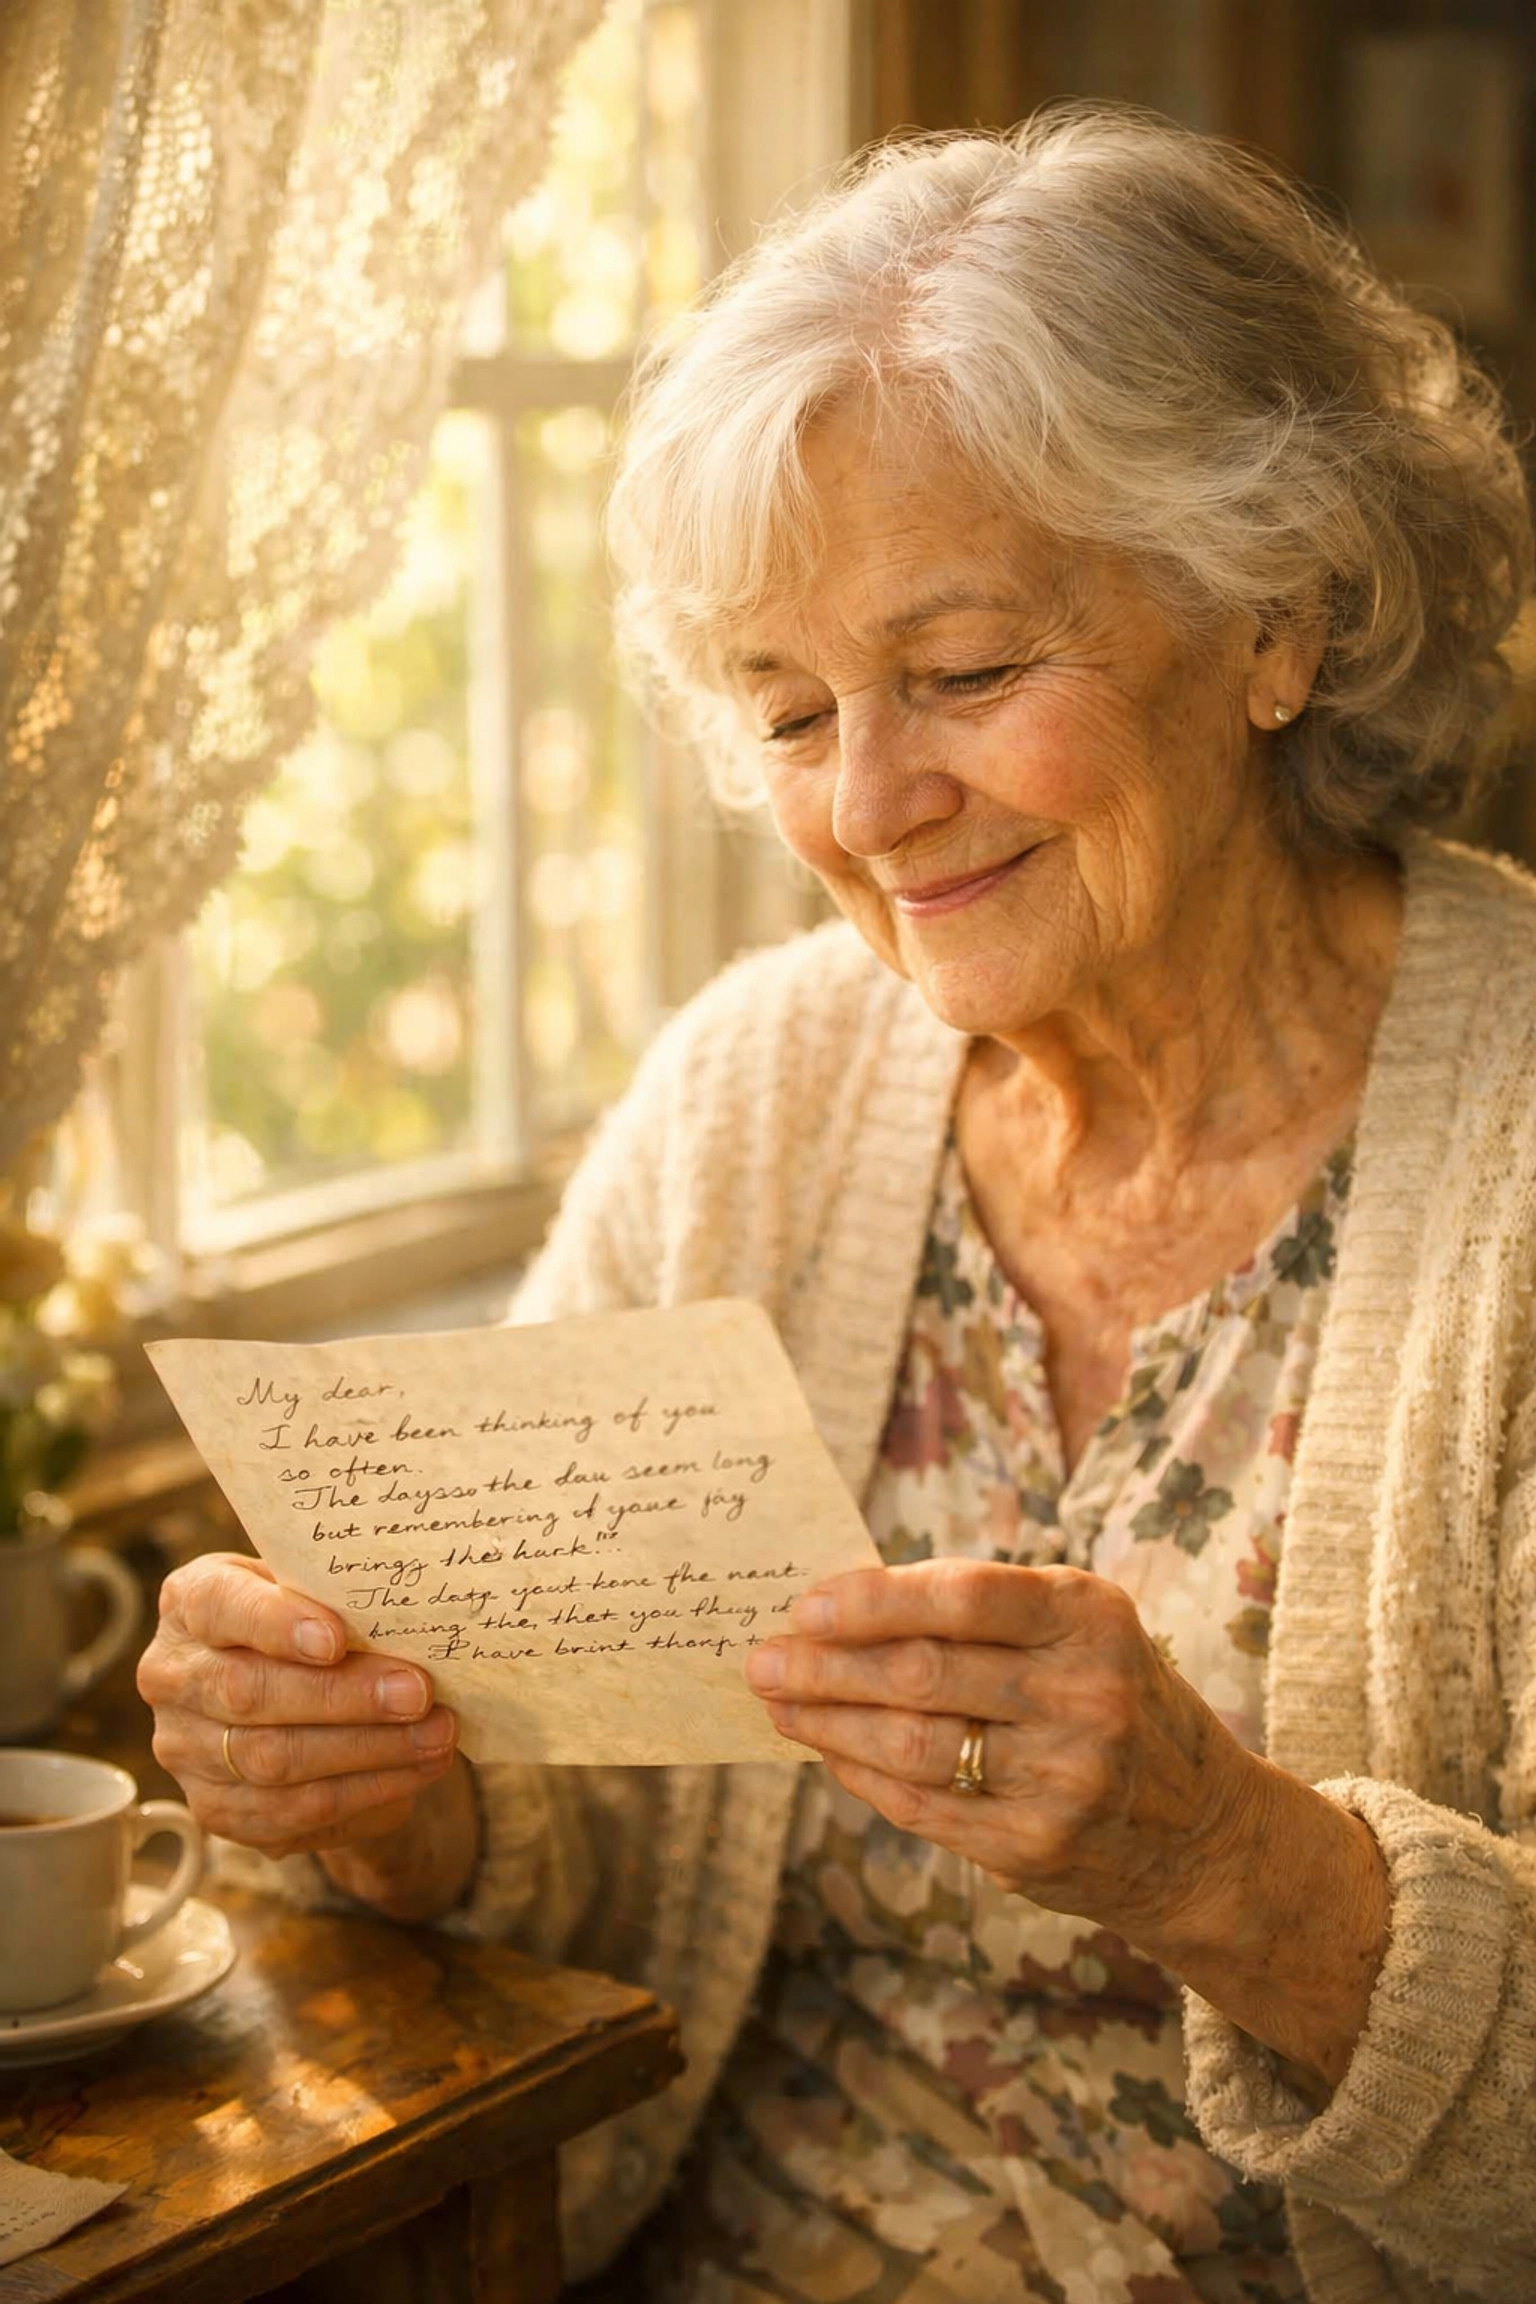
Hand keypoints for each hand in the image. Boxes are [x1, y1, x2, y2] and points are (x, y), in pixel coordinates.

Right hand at [138, 1552, 459, 1859]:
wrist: (294, 1685)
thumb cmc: (313, 1620)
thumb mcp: (317, 1590)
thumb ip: (342, 1597)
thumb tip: (416, 1621)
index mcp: (190, 1602)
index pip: (219, 1606)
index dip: (275, 1624)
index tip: (337, 1639)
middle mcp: (172, 1676)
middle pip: (249, 1693)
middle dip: (344, 1697)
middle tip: (418, 1694)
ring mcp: (185, 1749)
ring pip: (272, 1761)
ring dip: (366, 1752)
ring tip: (435, 1736)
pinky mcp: (215, 1808)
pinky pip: (288, 1814)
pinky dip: (361, 1794)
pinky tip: (413, 1773)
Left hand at [744, 1558, 1259, 1950]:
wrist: (1203, 1832)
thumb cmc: (1113, 1699)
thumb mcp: (1078, 1631)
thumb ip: (981, 1614)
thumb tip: (842, 1609)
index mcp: (1089, 1617)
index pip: (961, 1597)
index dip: (872, 1600)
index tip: (804, 1604)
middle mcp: (1084, 1694)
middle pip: (922, 1673)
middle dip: (824, 1666)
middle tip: (762, 1659)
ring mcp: (1063, 1778)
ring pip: (911, 1745)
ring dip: (828, 1724)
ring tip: (780, 1705)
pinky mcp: (1036, 1846)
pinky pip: (922, 1807)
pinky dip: (863, 1776)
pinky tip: (830, 1753)